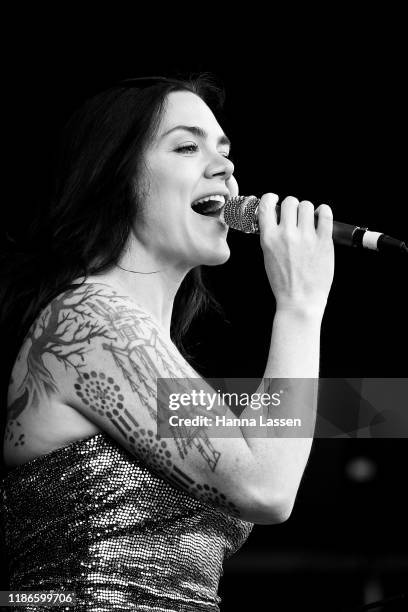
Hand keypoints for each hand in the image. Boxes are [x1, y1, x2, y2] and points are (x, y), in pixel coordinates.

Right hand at [258, 194, 333, 315]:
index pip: (266, 205)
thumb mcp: (268, 257)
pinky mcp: (323, 241)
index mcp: (269, 238)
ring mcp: (306, 237)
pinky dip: (324, 211)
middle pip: (290, 202)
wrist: (299, 300)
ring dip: (307, 210)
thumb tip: (276, 221)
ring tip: (308, 220)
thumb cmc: (284, 283)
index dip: (271, 198)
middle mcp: (287, 235)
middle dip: (292, 206)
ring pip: (307, 205)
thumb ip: (271, 237)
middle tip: (295, 216)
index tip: (275, 200)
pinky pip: (325, 214)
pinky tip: (321, 216)